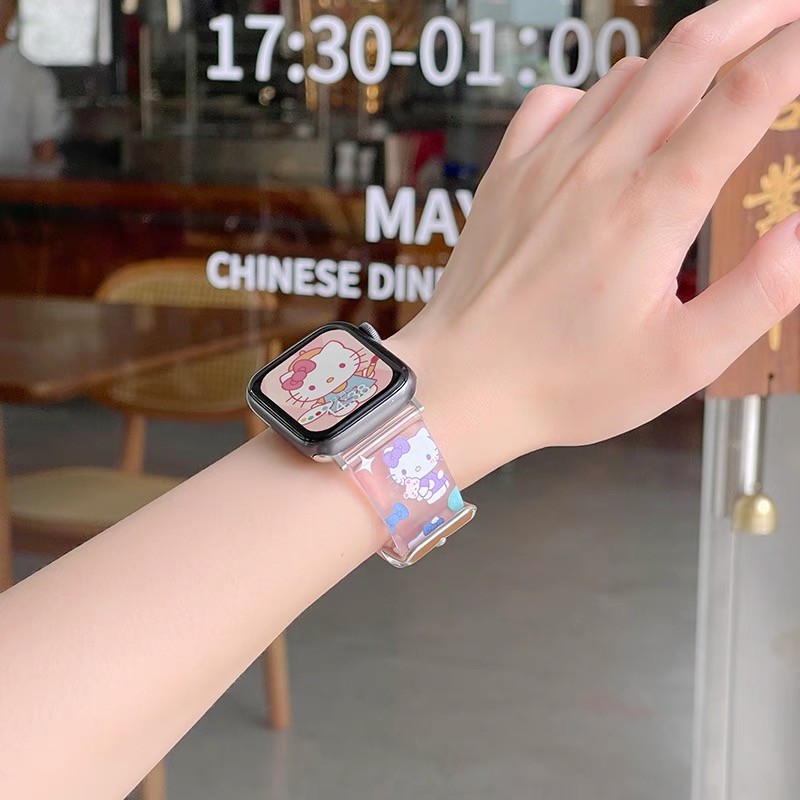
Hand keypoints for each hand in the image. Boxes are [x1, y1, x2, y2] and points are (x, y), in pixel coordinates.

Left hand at [390, 0, 799, 483]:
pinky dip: (595, 94)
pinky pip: (556, 100)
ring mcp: (543, 164)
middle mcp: (597, 168)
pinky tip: (606, 124)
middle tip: (786, 12)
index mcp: (651, 209)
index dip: (794, 48)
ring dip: (676, 62)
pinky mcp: (506, 174)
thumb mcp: (680, 360)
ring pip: (623, 74)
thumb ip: (759, 292)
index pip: (743, 94)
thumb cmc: (565, 382)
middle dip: (751, 15)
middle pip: (687, 52)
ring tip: (708, 79)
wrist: (460, 382)